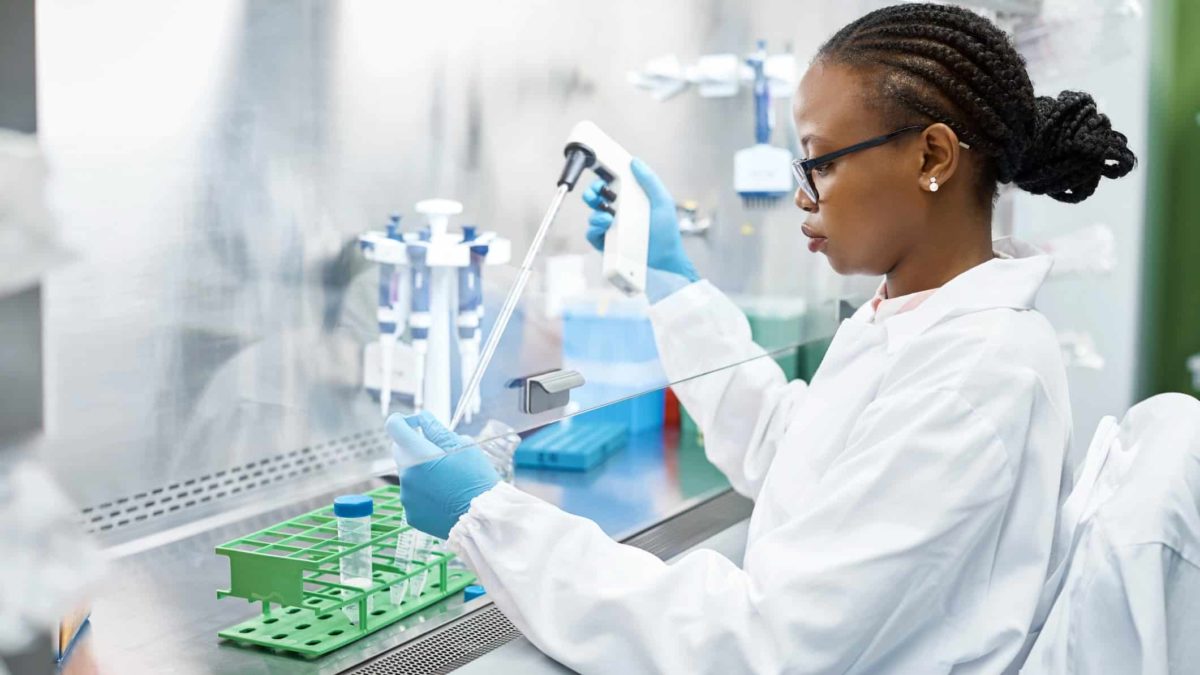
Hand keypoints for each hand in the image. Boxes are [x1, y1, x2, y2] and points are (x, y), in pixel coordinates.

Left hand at [386, 412, 499, 539]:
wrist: (483, 519)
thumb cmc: (477, 480)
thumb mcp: (464, 447)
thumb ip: (438, 431)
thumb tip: (423, 420)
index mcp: (419, 455)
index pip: (394, 427)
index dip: (403, 420)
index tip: (416, 424)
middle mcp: (407, 476)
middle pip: (400, 451)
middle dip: (415, 447)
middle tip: (439, 454)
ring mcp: (407, 497)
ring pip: (408, 475)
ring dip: (421, 472)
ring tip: (447, 481)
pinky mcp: (411, 514)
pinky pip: (413, 496)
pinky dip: (424, 493)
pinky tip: (444, 497)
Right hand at [582, 158, 698, 282]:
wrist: (665, 262)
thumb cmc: (667, 235)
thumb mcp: (662, 202)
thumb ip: (650, 181)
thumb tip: (635, 162)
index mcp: (631, 201)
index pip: (611, 185)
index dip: (603, 179)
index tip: (600, 173)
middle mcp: (619, 214)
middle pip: (597, 198)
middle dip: (592, 192)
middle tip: (596, 193)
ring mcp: (612, 230)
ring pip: (592, 216)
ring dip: (595, 212)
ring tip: (607, 216)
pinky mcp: (607, 245)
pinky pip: (592, 234)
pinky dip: (594, 228)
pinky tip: (606, 226)